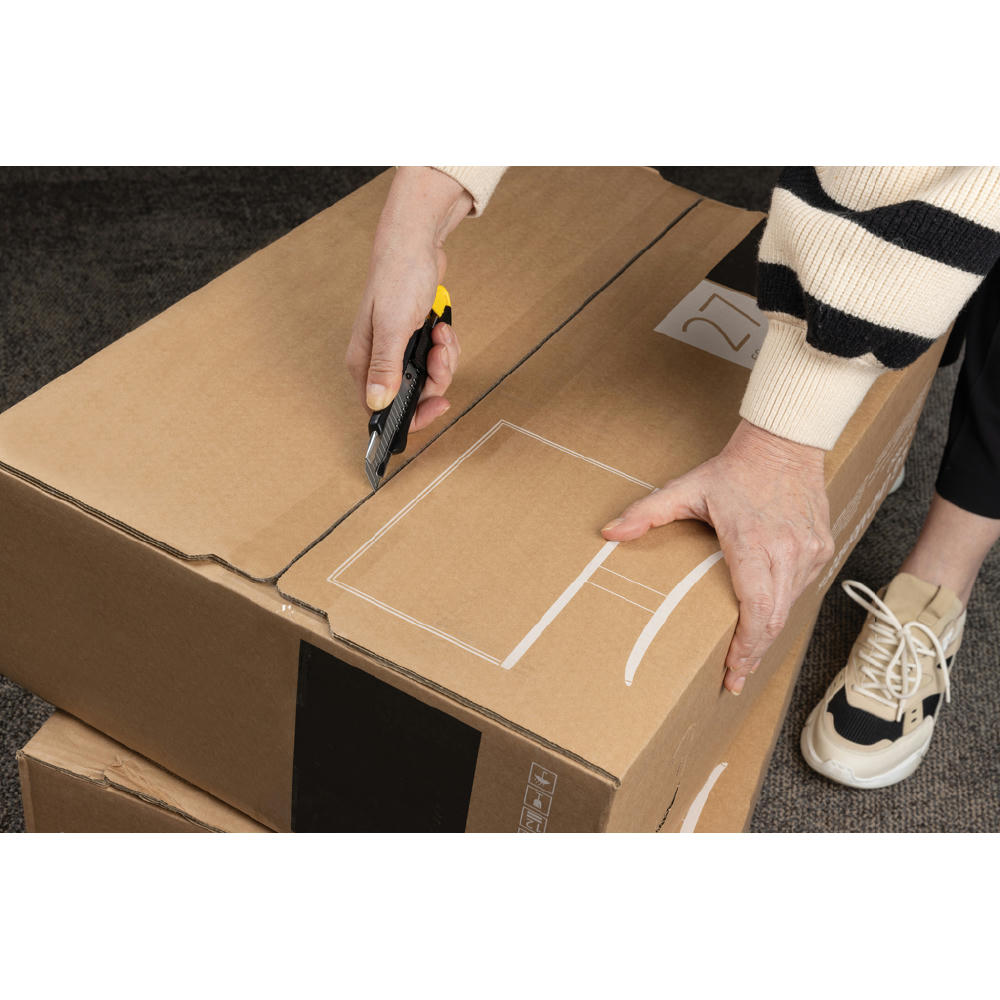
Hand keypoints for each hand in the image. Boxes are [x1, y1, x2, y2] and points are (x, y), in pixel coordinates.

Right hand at [345, 167, 471, 431]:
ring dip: (444, 360)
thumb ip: (386, 368)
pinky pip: (438, 360)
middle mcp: (379, 360)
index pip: (381, 409)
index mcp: (365, 362)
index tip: (435, 404)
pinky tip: (443, 328)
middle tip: (439, 355)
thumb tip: (377, 404)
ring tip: (441, 335)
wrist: (415, 244)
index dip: (411, 415)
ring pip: (430, 378)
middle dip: (435, 379)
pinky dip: (447, 348)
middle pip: (413, 396)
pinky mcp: (416, 340)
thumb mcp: (393, 328)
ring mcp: (399, 350)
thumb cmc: (397, 279)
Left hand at [601, 420, 833, 693]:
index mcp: (751, 542)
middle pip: (773, 619)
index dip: (745, 646)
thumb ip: (646, 513)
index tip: (731, 671)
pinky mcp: (821, 548)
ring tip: (745, 657)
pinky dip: (782, 608)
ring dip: (767, 635)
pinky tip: (764, 620)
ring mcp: (808, 551)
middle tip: (733, 678)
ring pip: (789, 608)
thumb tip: (609, 533)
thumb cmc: (733, 470)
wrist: (784, 443)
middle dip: (753, 653)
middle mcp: (786, 551)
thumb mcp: (685, 489)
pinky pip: (801, 589)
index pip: (755, 608)